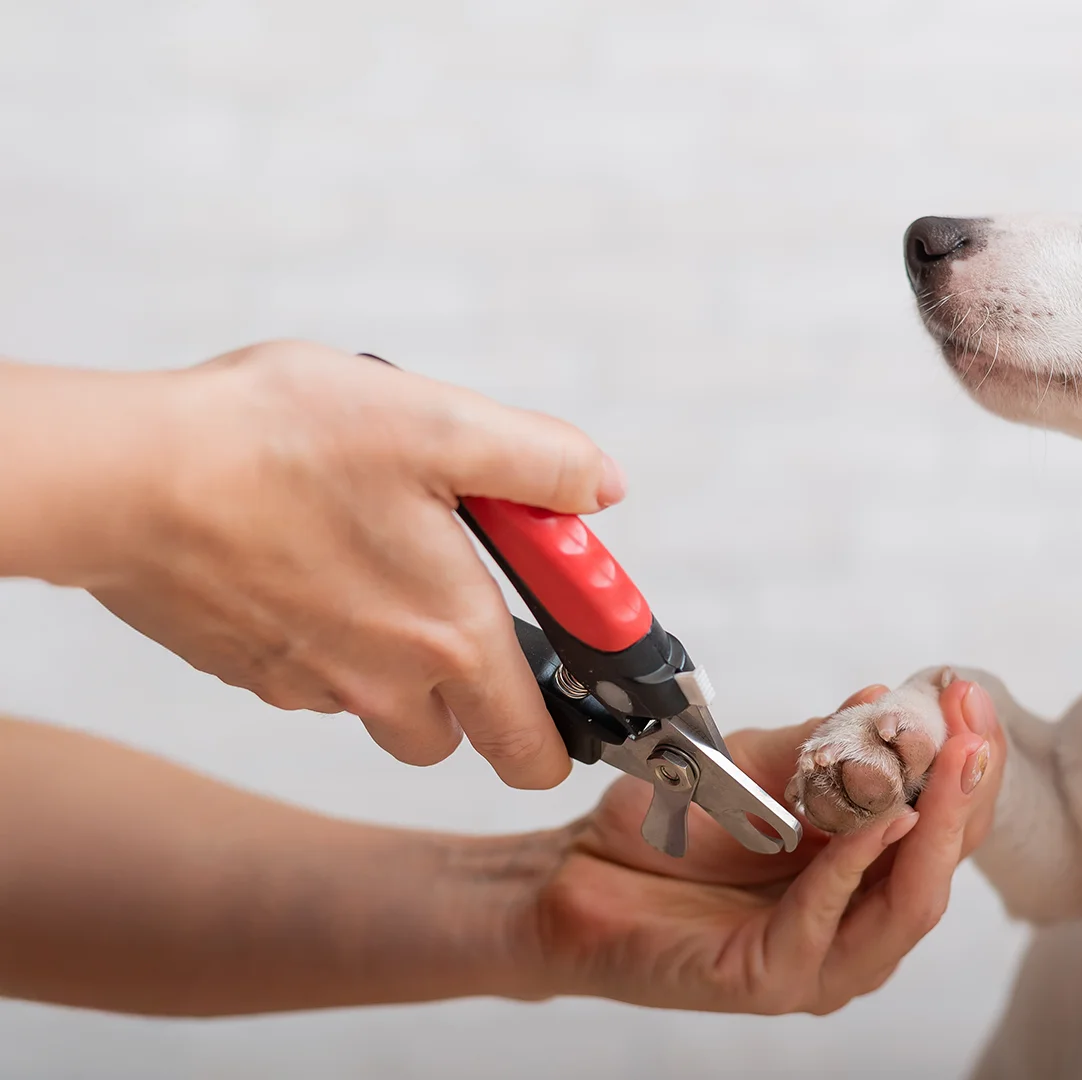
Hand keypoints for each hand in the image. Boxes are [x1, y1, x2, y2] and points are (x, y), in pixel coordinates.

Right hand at [80, 341, 622, 786]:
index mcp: (451, 638)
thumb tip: (600, 488)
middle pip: (456, 734)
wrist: (127, 476)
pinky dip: (326, 634)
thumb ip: (541, 463)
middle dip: (476, 684)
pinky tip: (306, 556)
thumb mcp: (442, 425)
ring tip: (377, 554)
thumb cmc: (279, 445)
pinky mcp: (245, 668)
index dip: (566, 732)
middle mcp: (383, 684)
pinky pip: (310, 675)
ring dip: (395, 656)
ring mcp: (307, 685)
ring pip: (378, 706)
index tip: (573, 682)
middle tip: (464, 593)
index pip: (533, 748)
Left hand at [517, 680, 1004, 1013]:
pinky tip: (879, 820)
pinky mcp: (772, 980)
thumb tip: (884, 699)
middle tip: (973, 728)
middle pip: (944, 865)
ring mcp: (822, 960)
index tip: (967, 695)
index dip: (971, 759)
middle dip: (968, 791)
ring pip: (910, 905)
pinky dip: (856, 865)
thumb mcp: (755, 765)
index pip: (949, 822)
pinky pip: (828, 920)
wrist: (575, 873)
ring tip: (950, 765)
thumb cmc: (668, 826)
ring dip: (935, 830)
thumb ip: (821, 743)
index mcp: (870, 872)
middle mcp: (860, 923)